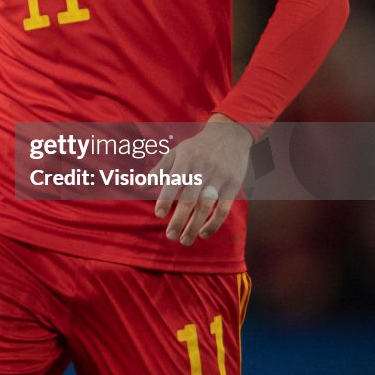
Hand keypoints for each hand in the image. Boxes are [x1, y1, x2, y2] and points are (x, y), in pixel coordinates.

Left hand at [154, 115, 251, 245]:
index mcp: (186, 159)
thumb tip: (141, 187)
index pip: (174, 181)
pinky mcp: (233, 184)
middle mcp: (202, 168)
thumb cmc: (198, 147)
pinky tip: (203, 233)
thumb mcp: (177, 152)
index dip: (166, 198)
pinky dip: (214, 223)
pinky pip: (224, 208)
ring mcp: (219, 177)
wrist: (230, 134)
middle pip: (190, 198)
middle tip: (170, 236)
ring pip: (206, 206)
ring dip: (195, 226)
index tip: (159, 215)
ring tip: (185, 241)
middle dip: (180, 219)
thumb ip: (160, 170)